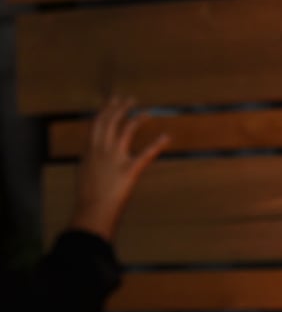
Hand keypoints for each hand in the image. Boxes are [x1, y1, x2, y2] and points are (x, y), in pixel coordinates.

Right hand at [67, 96, 167, 241]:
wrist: (91, 212)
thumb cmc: (88, 195)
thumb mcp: (84, 172)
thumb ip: (89, 159)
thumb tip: (90, 151)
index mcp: (90, 151)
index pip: (97, 124)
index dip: (105, 110)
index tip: (111, 100)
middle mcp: (101, 151)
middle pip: (110, 122)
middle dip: (119, 108)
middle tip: (129, 99)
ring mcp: (115, 159)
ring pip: (126, 131)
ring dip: (137, 119)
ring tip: (145, 112)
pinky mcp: (129, 170)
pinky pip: (146, 154)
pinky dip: (158, 144)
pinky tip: (167, 136)